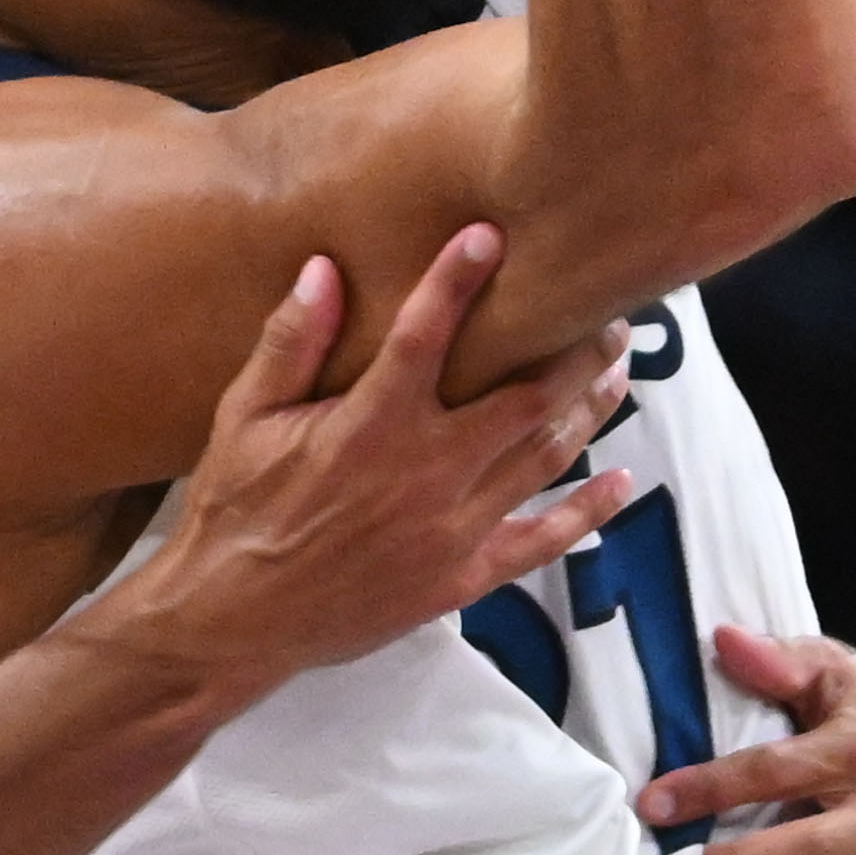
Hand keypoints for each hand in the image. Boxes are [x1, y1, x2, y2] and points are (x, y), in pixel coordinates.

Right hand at [129, 227, 635, 692]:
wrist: (233, 619)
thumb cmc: (234, 511)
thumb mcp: (243, 419)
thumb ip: (290, 343)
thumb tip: (324, 269)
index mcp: (370, 426)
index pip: (426, 333)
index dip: (457, 279)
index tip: (490, 235)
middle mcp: (425, 473)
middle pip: (527, 396)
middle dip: (575, 350)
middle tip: (608, 314)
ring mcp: (451, 529)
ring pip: (545, 457)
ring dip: (588, 410)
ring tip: (617, 371)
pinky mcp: (461, 577)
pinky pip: (541, 541)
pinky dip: (588, 512)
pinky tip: (622, 484)